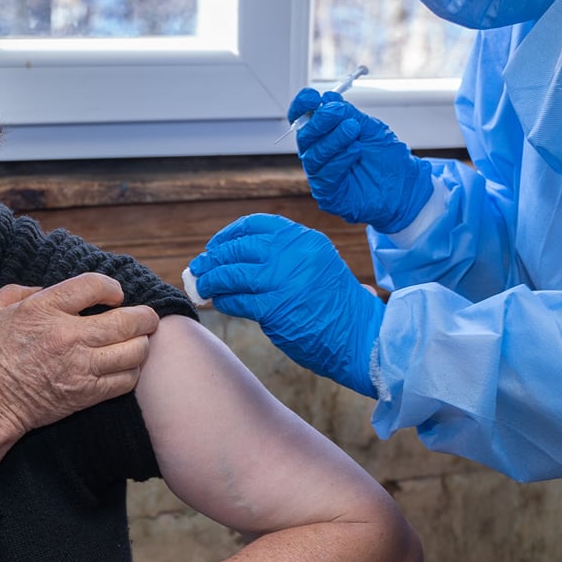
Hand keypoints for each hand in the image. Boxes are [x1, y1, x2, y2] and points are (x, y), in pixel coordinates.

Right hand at [0, 273, 159, 471]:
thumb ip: (18, 291)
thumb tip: (43, 288)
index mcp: (44, 309)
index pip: (94, 286)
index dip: (112, 287)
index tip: (114, 294)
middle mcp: (68, 335)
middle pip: (127, 320)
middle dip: (144, 316)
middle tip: (147, 317)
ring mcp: (80, 366)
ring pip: (133, 351)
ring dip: (141, 344)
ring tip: (139, 341)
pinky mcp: (86, 394)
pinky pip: (125, 381)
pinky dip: (132, 372)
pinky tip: (125, 367)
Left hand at [188, 214, 383, 396]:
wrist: (361, 337)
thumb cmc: (339, 306)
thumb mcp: (319, 265)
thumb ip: (286, 257)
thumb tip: (237, 258)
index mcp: (305, 239)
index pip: (257, 225)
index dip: (230, 235)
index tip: (216, 245)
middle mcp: (294, 253)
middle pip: (239, 248)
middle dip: (214, 258)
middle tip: (199, 267)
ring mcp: (283, 280)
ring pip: (232, 274)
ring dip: (212, 280)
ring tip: (203, 286)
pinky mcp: (275, 309)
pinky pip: (238, 301)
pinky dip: (224, 302)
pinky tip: (220, 304)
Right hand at [289, 88, 432, 232]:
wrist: (406, 186)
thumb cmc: (387, 158)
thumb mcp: (370, 129)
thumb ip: (349, 114)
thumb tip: (328, 98)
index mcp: (324, 135)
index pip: (302, 119)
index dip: (302, 107)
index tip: (311, 97)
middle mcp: (318, 154)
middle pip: (305, 136)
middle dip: (320, 121)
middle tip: (338, 112)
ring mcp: (322, 175)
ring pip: (314, 155)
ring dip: (332, 140)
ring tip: (352, 130)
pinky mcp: (328, 195)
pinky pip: (325, 176)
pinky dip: (339, 160)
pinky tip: (355, 150)